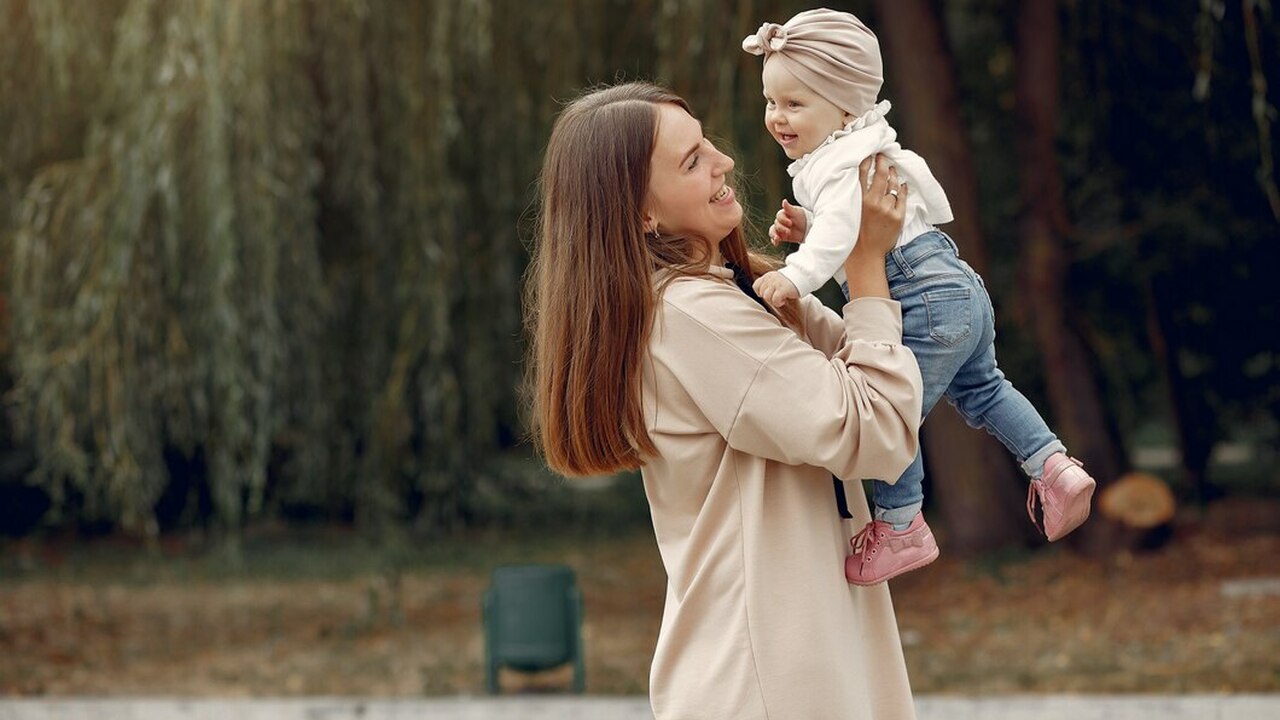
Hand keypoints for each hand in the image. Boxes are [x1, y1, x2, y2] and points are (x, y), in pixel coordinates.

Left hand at [753, 270, 800, 307]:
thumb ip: (768, 284)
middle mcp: (770, 278)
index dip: (760, 292)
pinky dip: (778, 303)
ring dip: (773, 301)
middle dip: (769, 298)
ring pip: (767, 297)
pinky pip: (775, 300)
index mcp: (768, 276)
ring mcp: (776, 283)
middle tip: (777, 296)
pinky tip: (784, 300)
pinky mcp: (782, 289)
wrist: (802, 276)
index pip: (756, 285)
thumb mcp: (775, 280)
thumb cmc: (789, 282)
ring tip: (781, 298)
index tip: (769, 293)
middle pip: (762, 293)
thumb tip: (760, 294)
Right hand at [768, 199, 808, 245]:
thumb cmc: (802, 217)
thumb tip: (784, 200)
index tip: (790, 223)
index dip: (783, 220)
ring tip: (778, 239)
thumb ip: (789, 208)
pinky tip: (776, 244)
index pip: (779, 216)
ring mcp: (780, 229)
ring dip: (774, 235)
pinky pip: (774, 238)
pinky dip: (774, 241)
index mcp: (784, 214)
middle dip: (781, 229)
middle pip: (776, 224)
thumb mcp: (796, 212)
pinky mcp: (782, 236)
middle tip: (789, 232)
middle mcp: (781, 221)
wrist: (808, 228)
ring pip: (772, 231)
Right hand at [842, 154, 904, 300]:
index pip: (861, 173)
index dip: (867, 160)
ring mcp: (887, 210)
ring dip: (893, 175)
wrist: (865, 256)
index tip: (870, 153)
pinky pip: (902, 197)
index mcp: (857, 201)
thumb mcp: (849, 213)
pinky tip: (902, 184)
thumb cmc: (854, 233)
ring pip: (893, 185)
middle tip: (883, 156)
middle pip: (881, 174)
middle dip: (883, 162)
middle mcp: (872, 203)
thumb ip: (855, 197)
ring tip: (893, 170)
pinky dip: (902, 189)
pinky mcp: (898, 217)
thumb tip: (861, 178)